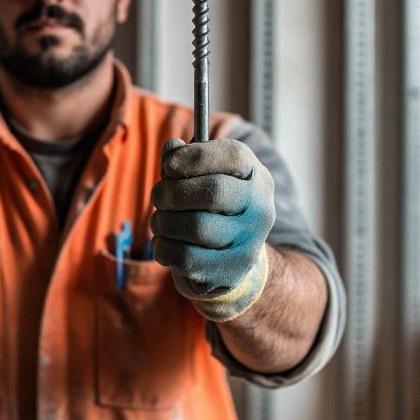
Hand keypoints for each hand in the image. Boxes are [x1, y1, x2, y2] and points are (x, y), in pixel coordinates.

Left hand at [150, 138, 274, 321]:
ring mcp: (249, 243)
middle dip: (173, 192)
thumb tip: (172, 148)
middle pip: (214, 192)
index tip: (169, 165)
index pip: (234, 155)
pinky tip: (162, 244)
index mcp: (256, 177)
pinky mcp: (231, 271)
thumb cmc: (211, 209)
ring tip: (159, 222)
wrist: (232, 259)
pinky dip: (163, 248)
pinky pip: (186, 258)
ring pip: (196, 227)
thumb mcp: (201, 178)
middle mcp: (261, 208)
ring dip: (164, 222)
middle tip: (158, 196)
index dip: (195, 156)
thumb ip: (184, 159)